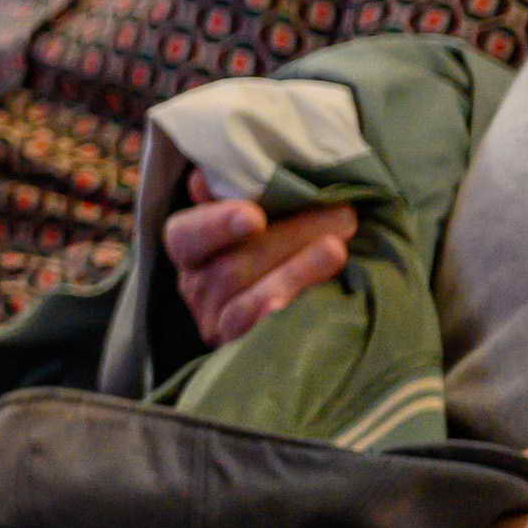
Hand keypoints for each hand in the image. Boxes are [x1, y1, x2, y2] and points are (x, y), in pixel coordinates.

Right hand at [163, 173, 358, 344]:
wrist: (306, 324)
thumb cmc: (284, 254)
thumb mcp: (266, 222)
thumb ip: (243, 197)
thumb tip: (206, 176)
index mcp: (193, 250)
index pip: (185, 235)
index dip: (215, 222)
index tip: (255, 216)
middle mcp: (196, 286)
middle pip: (229, 265)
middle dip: (289, 238)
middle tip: (342, 216)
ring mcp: (216, 323)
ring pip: (245, 298)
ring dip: (296, 270)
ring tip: (338, 248)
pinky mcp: (240, 351)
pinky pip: (257, 333)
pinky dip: (282, 312)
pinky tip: (317, 296)